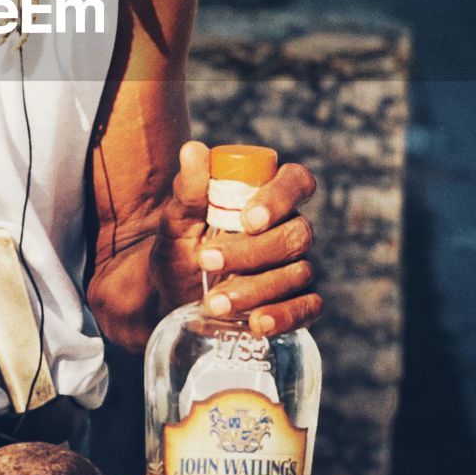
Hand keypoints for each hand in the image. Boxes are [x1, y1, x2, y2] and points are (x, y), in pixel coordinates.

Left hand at [150, 140, 321, 336]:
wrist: (168, 297)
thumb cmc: (179, 248)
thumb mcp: (177, 220)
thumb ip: (189, 189)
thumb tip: (193, 150)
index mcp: (266, 198)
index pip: (297, 180)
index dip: (281, 197)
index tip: (248, 219)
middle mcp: (288, 229)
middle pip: (296, 233)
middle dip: (251, 251)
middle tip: (207, 261)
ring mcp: (295, 267)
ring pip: (296, 273)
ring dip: (253, 288)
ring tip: (212, 302)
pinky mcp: (296, 304)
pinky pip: (307, 308)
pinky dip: (283, 316)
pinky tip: (256, 324)